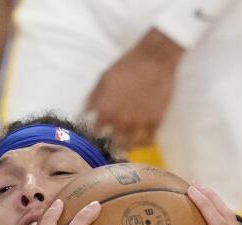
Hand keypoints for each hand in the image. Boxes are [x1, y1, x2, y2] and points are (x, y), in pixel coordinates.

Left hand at [85, 30, 182, 148]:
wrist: (154, 60)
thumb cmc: (127, 65)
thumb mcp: (104, 78)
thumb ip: (94, 98)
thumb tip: (87, 112)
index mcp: (105, 109)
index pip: (94, 132)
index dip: (94, 135)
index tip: (96, 136)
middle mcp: (120, 120)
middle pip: (112, 144)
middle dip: (110, 144)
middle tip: (111, 144)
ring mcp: (138, 123)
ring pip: (130, 146)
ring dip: (126, 147)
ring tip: (125, 146)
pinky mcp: (155, 122)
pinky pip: (148, 140)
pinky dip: (143, 142)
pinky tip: (141, 140)